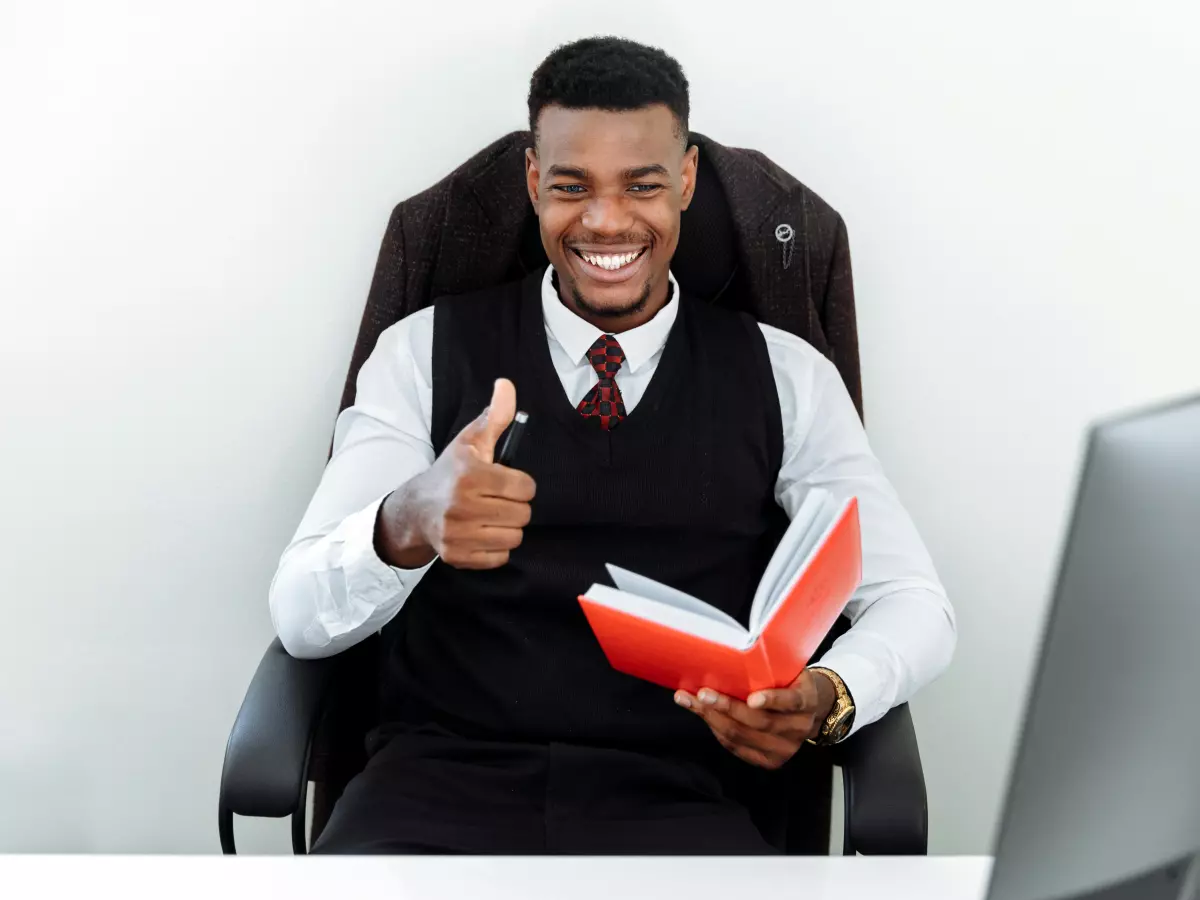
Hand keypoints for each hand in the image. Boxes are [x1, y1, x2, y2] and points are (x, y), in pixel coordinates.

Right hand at [376, 378, 535, 569]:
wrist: (416, 509)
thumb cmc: (450, 472)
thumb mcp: (470, 441)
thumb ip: (495, 416)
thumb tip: (506, 385)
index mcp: (469, 474)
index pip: (525, 487)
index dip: (521, 484)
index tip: (507, 481)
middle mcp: (461, 505)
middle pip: (522, 514)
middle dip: (515, 506)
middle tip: (498, 499)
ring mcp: (457, 534)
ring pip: (513, 537)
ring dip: (507, 527)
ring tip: (491, 515)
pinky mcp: (456, 556)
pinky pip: (500, 557)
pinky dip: (496, 548)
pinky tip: (482, 532)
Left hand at [674, 669, 836, 768]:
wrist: (809, 711)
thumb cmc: (789, 682)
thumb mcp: (789, 672)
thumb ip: (770, 670)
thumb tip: (729, 657)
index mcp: (807, 701)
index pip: (791, 702)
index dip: (771, 700)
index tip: (751, 698)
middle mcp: (798, 728)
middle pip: (759, 722)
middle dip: (726, 706)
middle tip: (702, 693)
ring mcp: (785, 749)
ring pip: (742, 736)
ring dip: (712, 718)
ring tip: (690, 701)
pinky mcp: (770, 761)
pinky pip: (736, 747)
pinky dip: (716, 729)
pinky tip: (703, 714)